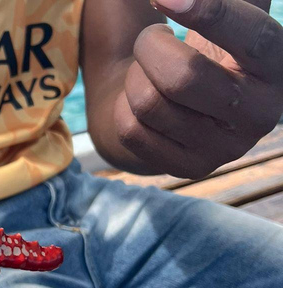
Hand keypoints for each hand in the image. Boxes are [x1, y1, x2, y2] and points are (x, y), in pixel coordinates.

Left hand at [115, 0, 282, 178]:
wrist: (183, 105)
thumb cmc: (206, 47)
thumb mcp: (223, 14)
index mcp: (277, 65)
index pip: (252, 38)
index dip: (211, 13)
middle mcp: (260, 113)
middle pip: (182, 78)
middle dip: (150, 47)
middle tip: (151, 36)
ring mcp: (224, 148)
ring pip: (148, 104)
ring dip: (135, 75)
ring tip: (148, 68)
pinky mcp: (189, 168)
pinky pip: (131, 130)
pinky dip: (123, 106)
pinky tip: (141, 101)